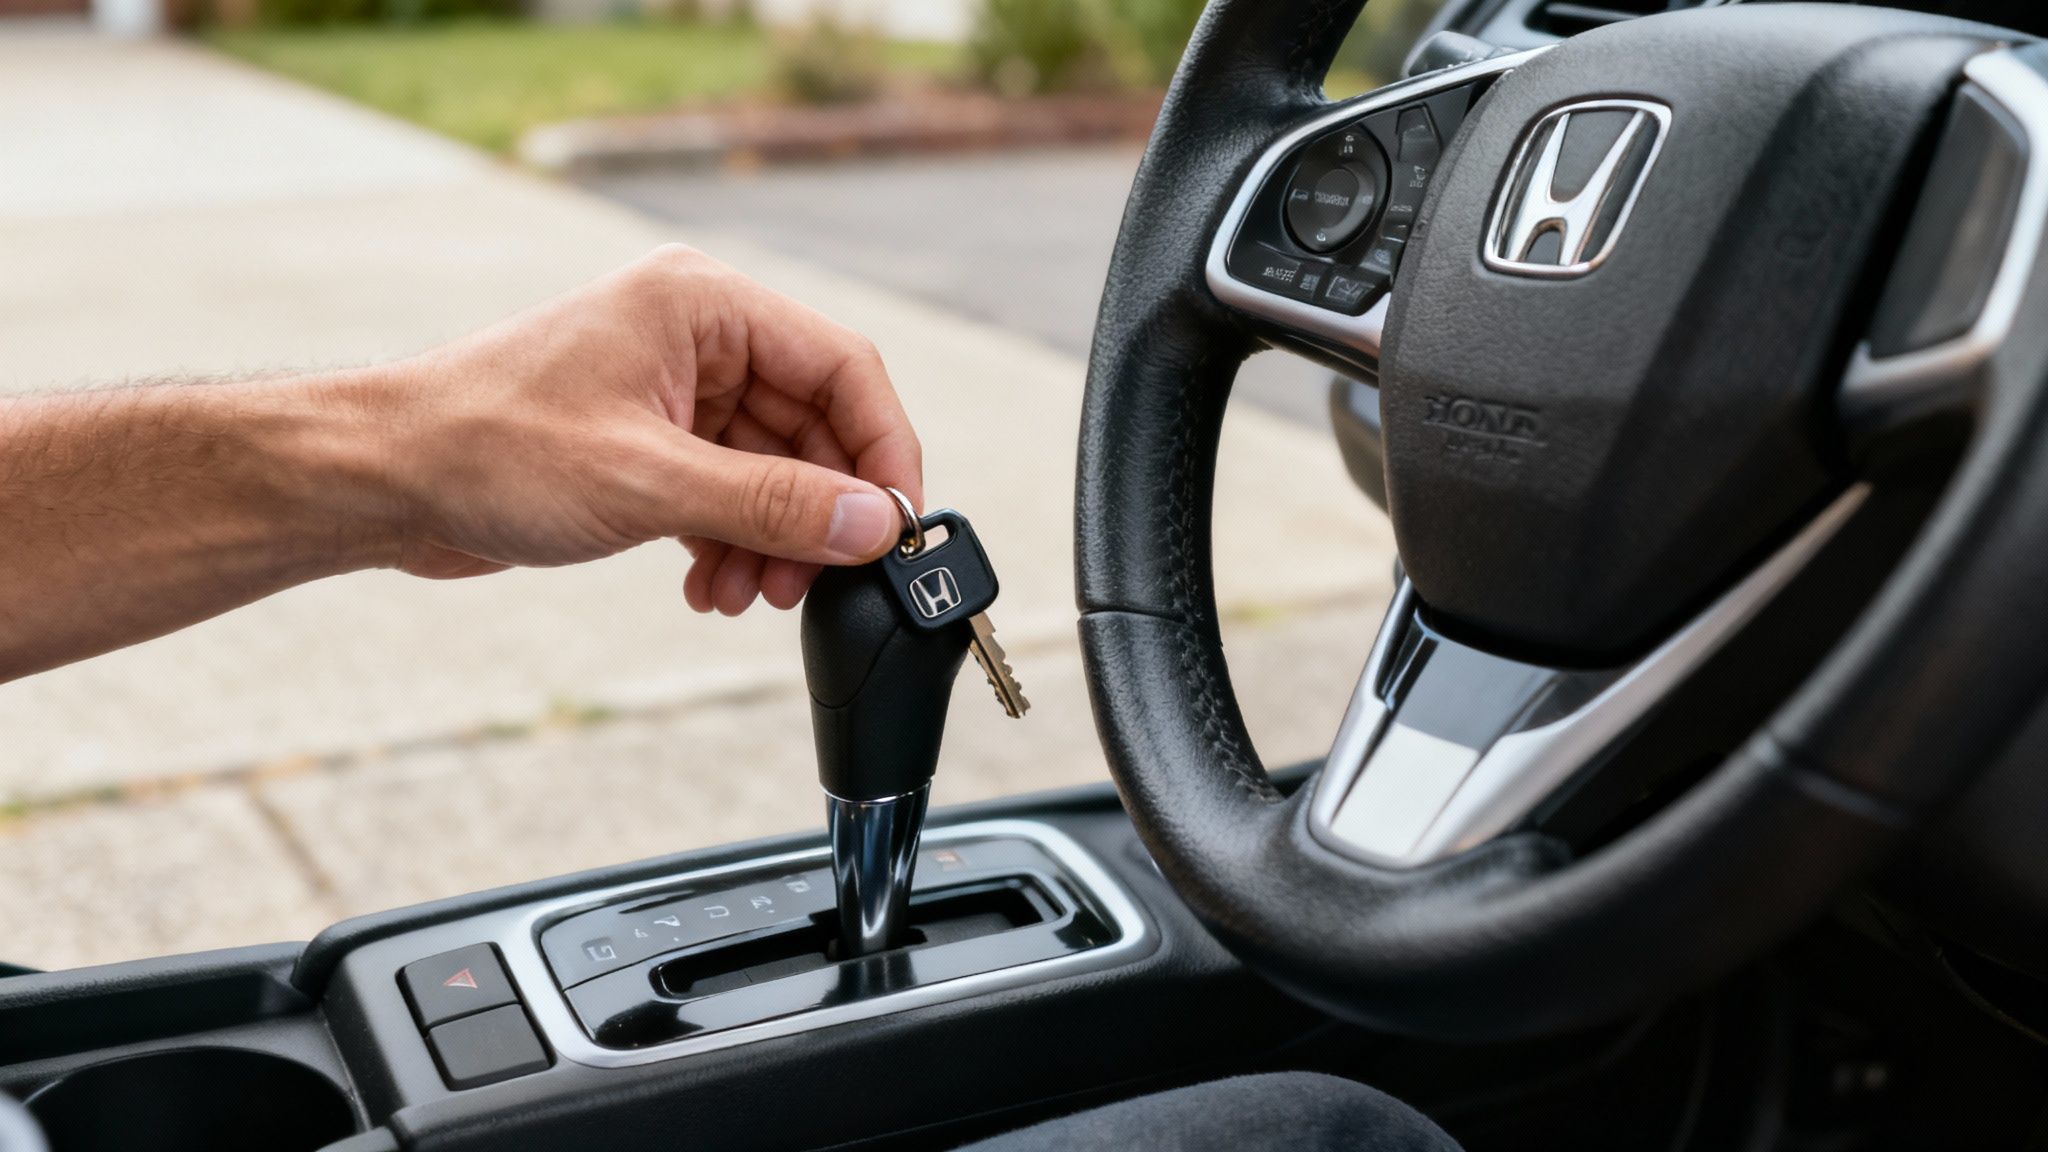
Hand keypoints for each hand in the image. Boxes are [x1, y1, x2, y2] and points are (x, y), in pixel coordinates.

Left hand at [375, 245, 923, 612]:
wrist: (379, 481)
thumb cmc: (485, 448)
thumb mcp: (647, 481)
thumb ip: (773, 504)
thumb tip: (874, 526)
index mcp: (703, 303)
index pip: (843, 367)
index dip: (883, 451)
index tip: (895, 528)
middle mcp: (696, 336)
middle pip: (813, 424)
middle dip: (818, 512)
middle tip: (814, 581)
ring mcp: (671, 389)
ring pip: (772, 468)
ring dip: (772, 540)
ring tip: (747, 594)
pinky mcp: (647, 442)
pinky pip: (727, 491)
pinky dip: (731, 542)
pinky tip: (707, 586)